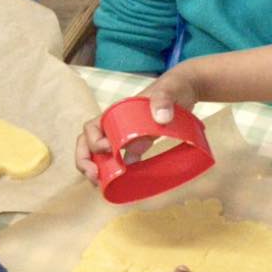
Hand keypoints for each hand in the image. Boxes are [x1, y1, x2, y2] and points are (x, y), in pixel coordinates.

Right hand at [75, 69, 202, 181]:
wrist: (186, 90)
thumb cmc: (174, 87)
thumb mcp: (169, 90)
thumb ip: (163, 100)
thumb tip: (161, 118)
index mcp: (117, 112)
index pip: (92, 128)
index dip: (93, 141)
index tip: (109, 150)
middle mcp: (116, 125)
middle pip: (88, 143)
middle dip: (85, 160)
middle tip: (94, 177)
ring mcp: (126, 136)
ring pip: (100, 154)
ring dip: (97, 169)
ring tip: (101, 185)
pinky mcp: (138, 144)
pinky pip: (120, 159)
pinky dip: (117, 172)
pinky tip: (123, 184)